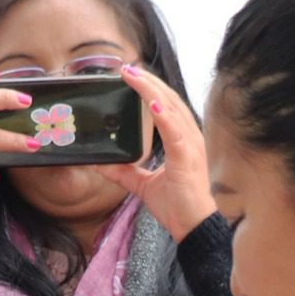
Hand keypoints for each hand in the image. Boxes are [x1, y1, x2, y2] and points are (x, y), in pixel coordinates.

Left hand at [96, 64, 216, 243]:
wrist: (194, 227)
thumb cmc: (178, 206)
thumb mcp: (143, 185)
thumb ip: (124, 172)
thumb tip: (99, 164)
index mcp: (182, 141)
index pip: (167, 106)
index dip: (151, 89)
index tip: (133, 75)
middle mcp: (189, 138)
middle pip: (169, 100)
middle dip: (148, 82)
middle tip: (126, 68)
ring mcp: (191, 146)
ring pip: (171, 109)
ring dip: (152, 90)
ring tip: (133, 76)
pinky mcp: (188, 158)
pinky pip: (175, 132)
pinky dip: (165, 117)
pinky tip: (153, 104)